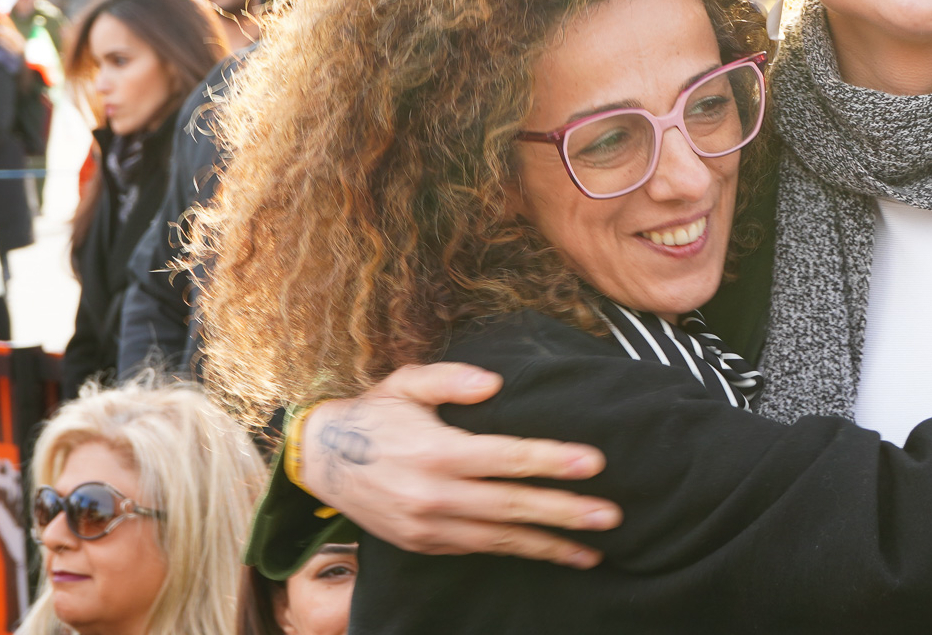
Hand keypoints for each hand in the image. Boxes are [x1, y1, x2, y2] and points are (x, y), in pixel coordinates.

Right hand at [300, 362, 619, 567]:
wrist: (321, 460)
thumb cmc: (374, 415)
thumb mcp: (406, 383)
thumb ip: (451, 378)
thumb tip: (495, 382)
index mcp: (437, 451)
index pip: (507, 458)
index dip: (552, 461)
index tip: (593, 463)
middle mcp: (435, 495)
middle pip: (512, 507)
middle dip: (565, 513)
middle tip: (609, 517)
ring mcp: (429, 526)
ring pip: (500, 540)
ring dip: (549, 547)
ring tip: (591, 551)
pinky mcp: (424, 544)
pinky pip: (478, 549)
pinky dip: (514, 552)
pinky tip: (546, 552)